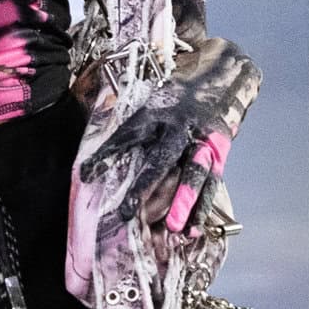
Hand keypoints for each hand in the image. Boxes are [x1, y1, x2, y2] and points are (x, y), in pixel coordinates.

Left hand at [79, 51, 249, 227]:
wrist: (222, 80)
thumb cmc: (177, 101)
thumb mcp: (150, 106)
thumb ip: (127, 133)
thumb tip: (92, 168)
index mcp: (158, 112)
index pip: (128, 134)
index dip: (107, 153)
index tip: (87, 175)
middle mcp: (180, 128)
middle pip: (162, 159)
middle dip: (145, 187)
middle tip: (129, 213)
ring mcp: (203, 141)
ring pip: (194, 174)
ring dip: (183, 202)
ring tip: (172, 227)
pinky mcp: (220, 154)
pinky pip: (212, 184)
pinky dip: (202, 208)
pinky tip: (194, 229)